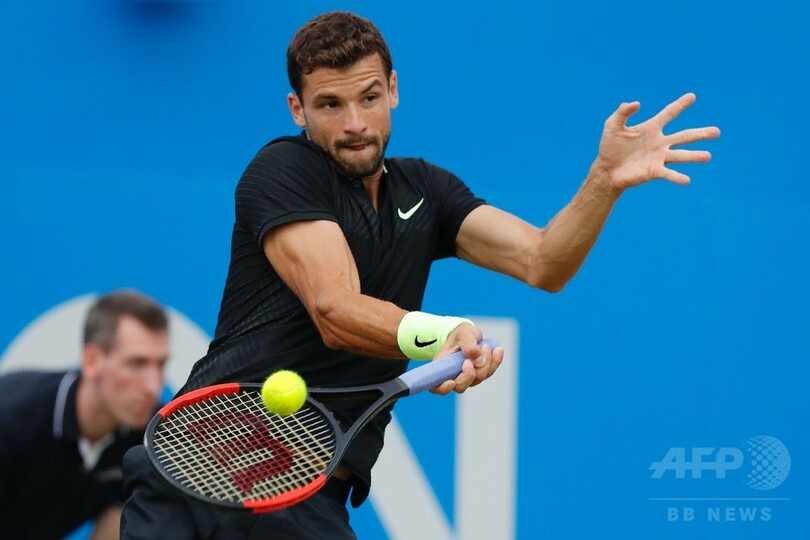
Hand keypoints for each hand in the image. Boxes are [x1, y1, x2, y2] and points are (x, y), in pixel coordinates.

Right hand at [429, 324, 503, 394]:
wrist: (469, 333)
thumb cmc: (461, 334)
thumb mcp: (463, 334)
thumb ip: (469, 345)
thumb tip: (478, 361)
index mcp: (442, 367)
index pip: (437, 387)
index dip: (443, 388)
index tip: (452, 382)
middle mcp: (453, 375)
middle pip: (461, 386)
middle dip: (470, 373)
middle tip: (474, 355)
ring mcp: (467, 377)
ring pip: (478, 378)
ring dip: (485, 363)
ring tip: (485, 345)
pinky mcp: (480, 374)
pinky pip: (489, 372)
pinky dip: (495, 362)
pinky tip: (498, 350)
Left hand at [593, 92, 720, 189]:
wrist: (607, 170)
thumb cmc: (610, 147)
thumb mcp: (612, 125)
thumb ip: (622, 112)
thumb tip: (637, 103)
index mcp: (651, 128)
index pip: (669, 113)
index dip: (680, 105)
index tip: (692, 96)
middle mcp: (660, 142)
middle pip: (684, 136)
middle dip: (701, 134)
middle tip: (717, 131)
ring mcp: (659, 157)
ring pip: (681, 155)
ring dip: (695, 156)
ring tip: (708, 156)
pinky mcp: (654, 171)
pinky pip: (669, 174)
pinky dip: (677, 177)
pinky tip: (687, 180)